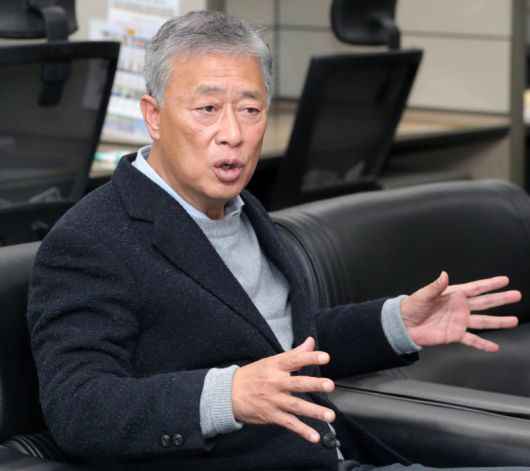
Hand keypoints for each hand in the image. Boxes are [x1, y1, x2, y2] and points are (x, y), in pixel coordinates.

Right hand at [232, 337, 334, 442]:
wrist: (228, 394)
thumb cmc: (252, 375)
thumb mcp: (270, 361)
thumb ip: (294, 354)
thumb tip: (311, 342)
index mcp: (275, 366)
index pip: (294, 359)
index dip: (309, 357)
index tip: (325, 357)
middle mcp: (275, 382)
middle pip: (297, 383)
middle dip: (314, 384)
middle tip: (329, 385)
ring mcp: (273, 400)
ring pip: (296, 406)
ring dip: (314, 412)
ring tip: (330, 415)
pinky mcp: (271, 415)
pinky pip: (289, 423)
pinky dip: (302, 431)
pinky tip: (315, 436)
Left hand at [401, 272, 519, 351]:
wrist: (404, 325)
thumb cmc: (412, 307)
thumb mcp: (423, 295)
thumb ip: (435, 287)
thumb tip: (444, 275)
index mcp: (453, 295)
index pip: (475, 288)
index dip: (489, 284)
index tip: (504, 280)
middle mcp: (460, 307)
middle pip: (484, 303)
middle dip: (500, 299)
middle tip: (516, 295)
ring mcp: (459, 321)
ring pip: (483, 321)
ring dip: (498, 321)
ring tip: (513, 321)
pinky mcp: (455, 335)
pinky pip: (471, 340)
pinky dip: (483, 344)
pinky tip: (494, 347)